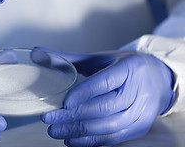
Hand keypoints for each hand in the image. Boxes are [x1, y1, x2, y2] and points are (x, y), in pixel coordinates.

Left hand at [35, 47, 175, 146]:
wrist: (157, 79)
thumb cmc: (122, 66)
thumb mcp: (98, 59)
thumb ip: (66, 58)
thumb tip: (35, 53)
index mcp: (129, 68)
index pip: (104, 82)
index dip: (83, 93)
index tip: (62, 102)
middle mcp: (139, 91)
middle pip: (104, 107)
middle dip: (73, 116)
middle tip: (48, 119)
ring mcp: (141, 112)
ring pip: (107, 126)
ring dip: (78, 131)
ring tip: (54, 131)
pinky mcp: (139, 128)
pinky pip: (113, 138)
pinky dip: (90, 141)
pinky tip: (70, 140)